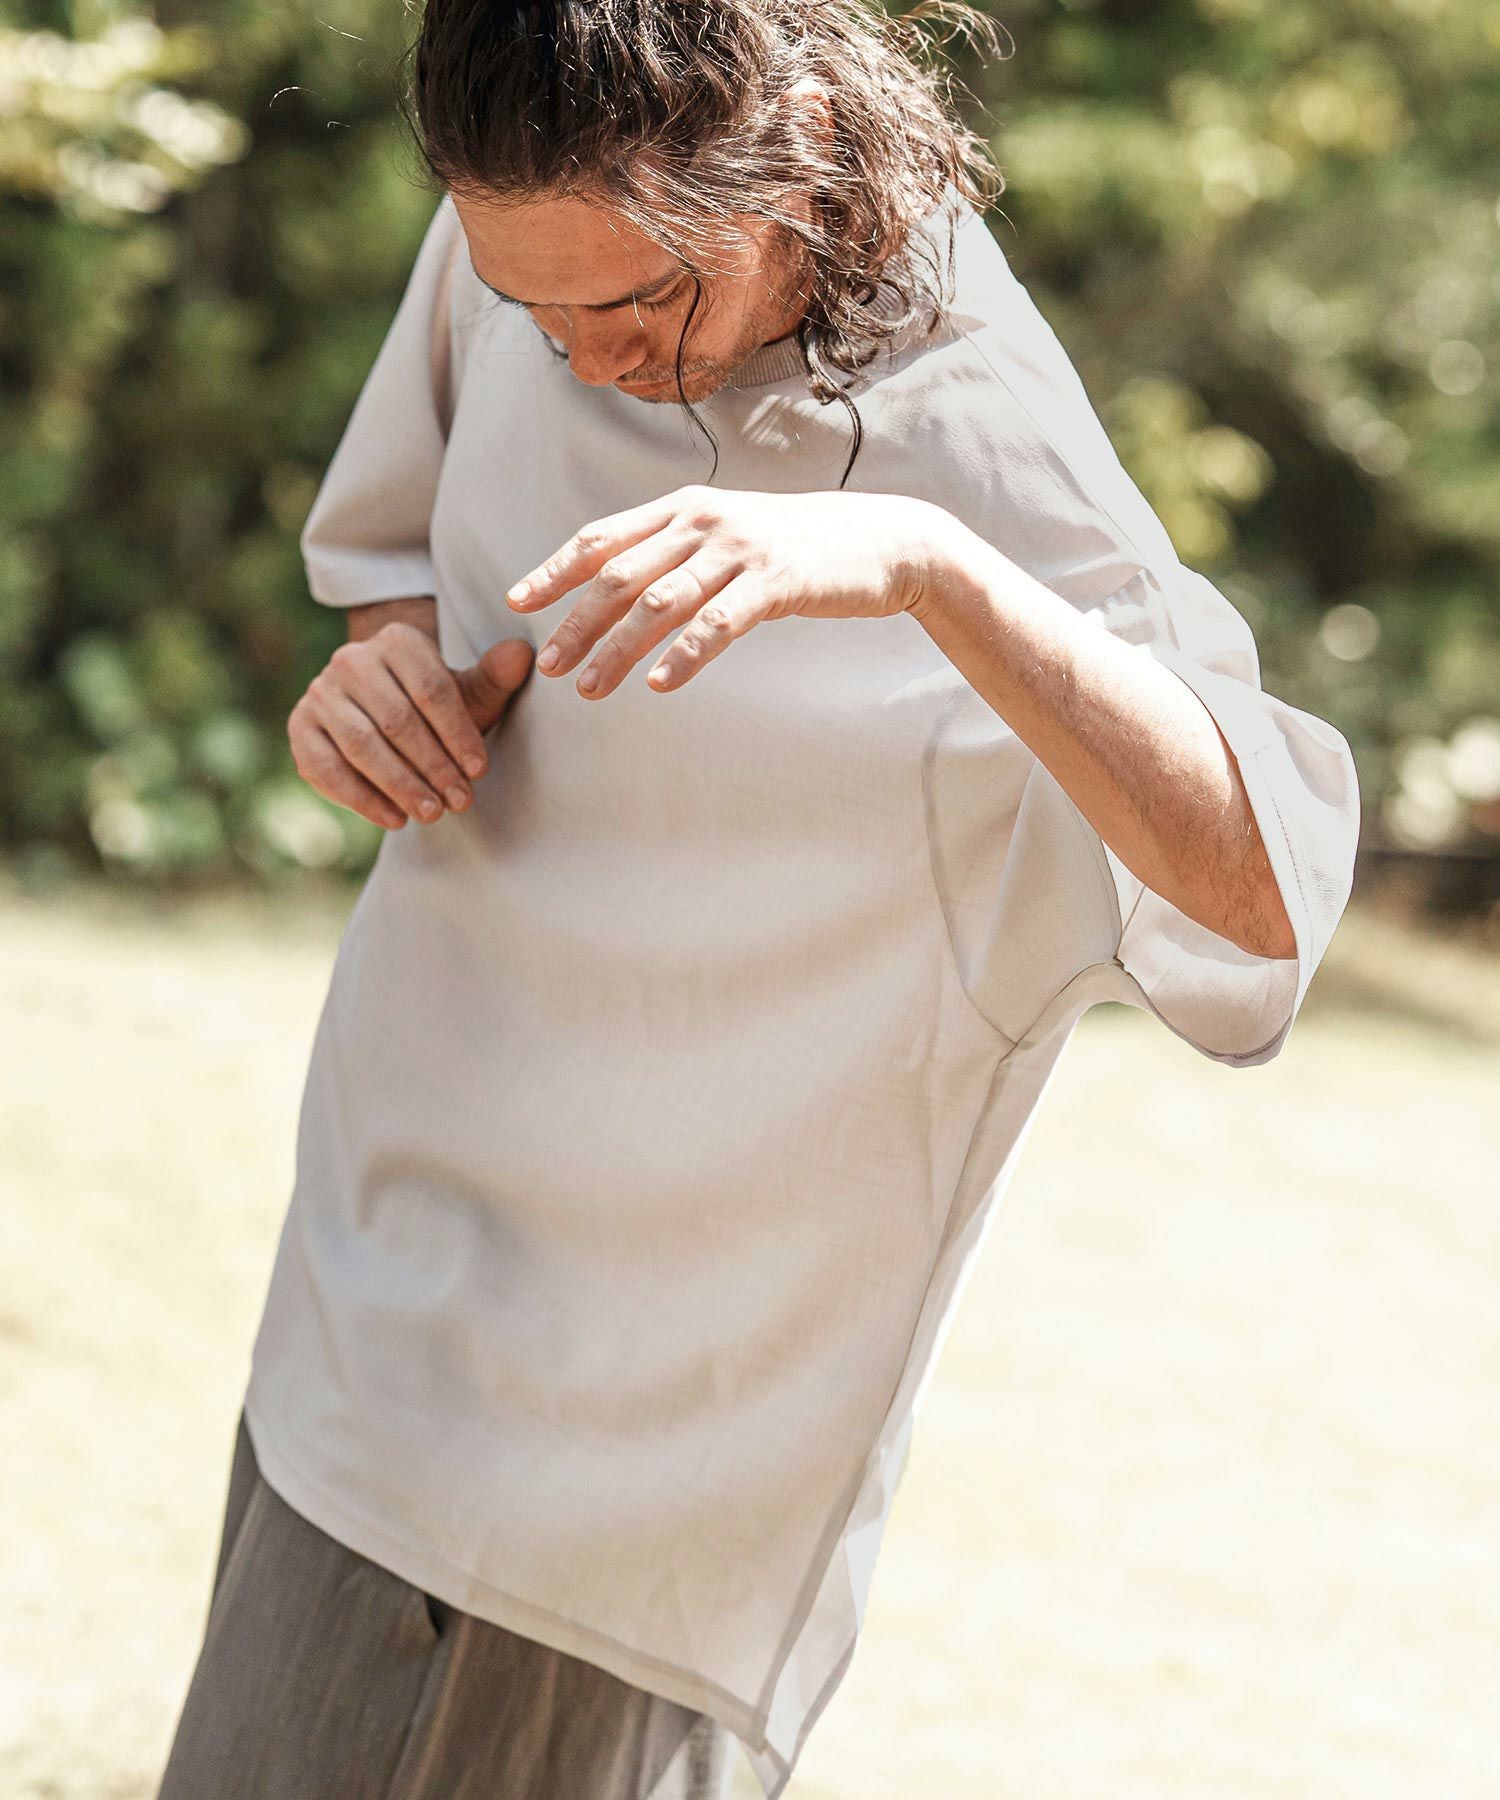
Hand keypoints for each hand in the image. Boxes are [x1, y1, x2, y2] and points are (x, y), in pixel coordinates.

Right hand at [288, 622, 533, 829]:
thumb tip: (525, 655)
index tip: (480, 771)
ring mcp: (320, 693)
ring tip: (431, 814)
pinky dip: (361, 798)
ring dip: (400, 785)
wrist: (381, 708)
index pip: (431, 689)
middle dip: (433, 766)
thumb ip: (494, 676)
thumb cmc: (435, 707)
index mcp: (397, 641)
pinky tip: (394, 819)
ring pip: (362, 745)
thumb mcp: (468, 692)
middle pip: (397, 720)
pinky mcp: (300, 727)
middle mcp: (351, 659)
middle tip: (460, 802)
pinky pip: (327, 768)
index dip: (458, 734)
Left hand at [505, 486, 952, 697]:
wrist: (880, 541)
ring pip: (660, 603)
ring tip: (589, 689)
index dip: (556, 570)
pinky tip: (658, 684)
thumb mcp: (727, 537)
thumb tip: (616, 588)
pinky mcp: (775, 581)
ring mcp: (739, 549)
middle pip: (621, 575)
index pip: (602, 538)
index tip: (518, 602)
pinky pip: (718, 623)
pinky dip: (684, 656)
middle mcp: (703, 521)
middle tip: (549, 667)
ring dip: (618, 649)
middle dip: (578, 623)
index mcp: (683, 507)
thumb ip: (675, 552)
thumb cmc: (796, 547)